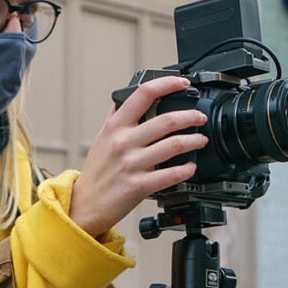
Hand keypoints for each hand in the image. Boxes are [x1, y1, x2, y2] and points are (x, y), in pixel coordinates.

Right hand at [69, 76, 207, 236]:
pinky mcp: (140, 185)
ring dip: (194, 141)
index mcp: (115, 127)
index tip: (182, 83)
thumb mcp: (101, 139)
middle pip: (166, 120)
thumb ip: (114, 119)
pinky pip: (170, 174)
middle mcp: (123, 142)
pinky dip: (186, 169)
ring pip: (173, 146)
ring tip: (201, 140)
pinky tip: (191, 166)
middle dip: (190, 117)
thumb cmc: (96, 173)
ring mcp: (132, 164)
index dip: (167, 84)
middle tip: (200, 117)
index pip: (143, 94)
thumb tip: (122, 100)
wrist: (86, 205)